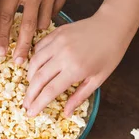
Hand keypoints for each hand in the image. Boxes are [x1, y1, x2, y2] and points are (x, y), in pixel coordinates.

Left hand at [0, 0, 67, 63]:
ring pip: (43, 21)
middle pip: (26, 26)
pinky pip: (55, 11)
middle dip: (22, 46)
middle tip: (18, 61)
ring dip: (36, 31)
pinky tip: (44, 22)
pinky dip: (49, 18)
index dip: (1, 36)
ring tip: (31, 42)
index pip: (5, 17)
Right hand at [24, 5, 138, 116]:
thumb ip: (79, 97)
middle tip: (26, 104)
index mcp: (76, 69)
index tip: (31, 113)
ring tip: (31, 87)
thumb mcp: (98, 79)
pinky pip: (38, 48)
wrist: (113, 26)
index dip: (38, 104)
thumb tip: (67, 113)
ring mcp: (57, 42)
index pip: (50, 91)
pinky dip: (34, 60)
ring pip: (34, 62)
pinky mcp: (55, 33)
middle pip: (38, 78)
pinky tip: (37, 68)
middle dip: (29, 94)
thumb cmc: (109, 54)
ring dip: (30, 77)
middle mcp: (63, 55)